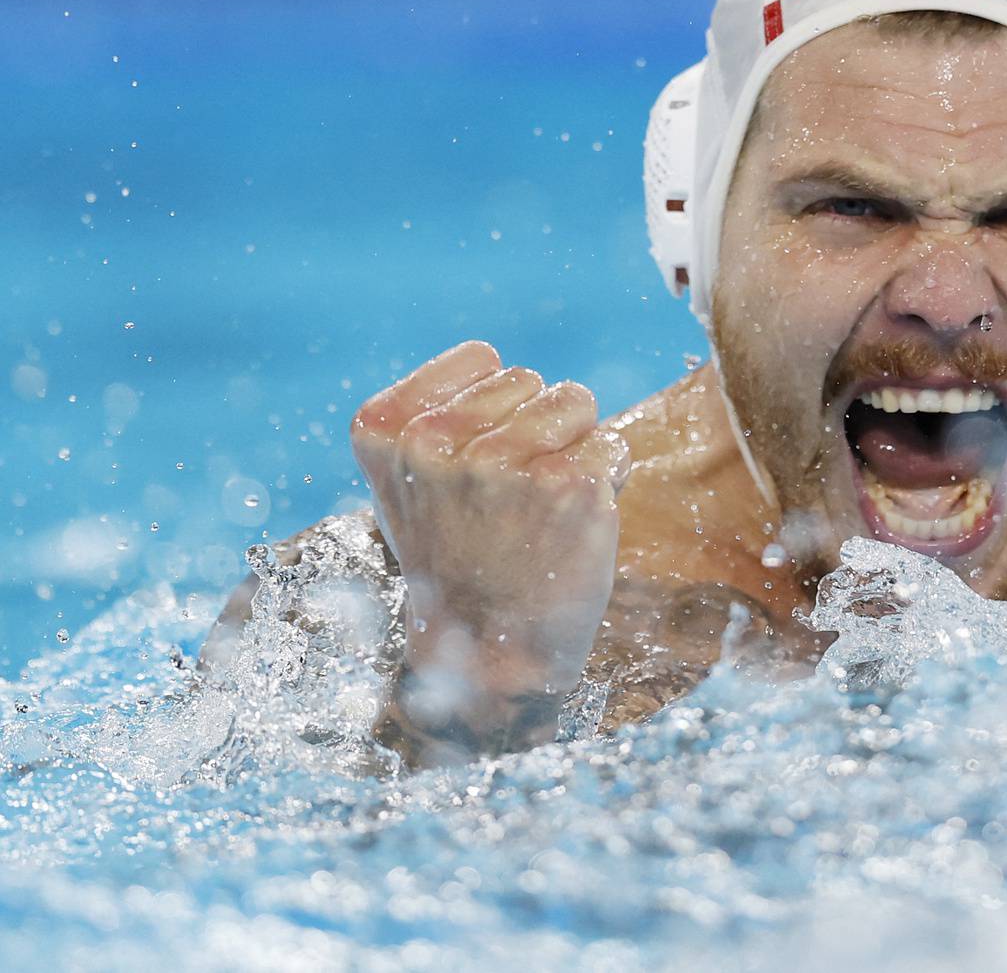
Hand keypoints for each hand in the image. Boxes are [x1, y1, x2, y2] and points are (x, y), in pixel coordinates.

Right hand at [350, 340, 631, 758]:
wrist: (489, 656)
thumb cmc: (460, 561)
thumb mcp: (411, 483)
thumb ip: (434, 416)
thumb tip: (493, 361)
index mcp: (386, 428)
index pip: (481, 358)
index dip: (495, 409)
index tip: (474, 469)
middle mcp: (434, 440)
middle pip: (532, 380)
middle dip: (537, 429)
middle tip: (513, 500)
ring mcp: (501, 461)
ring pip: (577, 401)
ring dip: (575, 448)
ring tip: (543, 507)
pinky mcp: (566, 483)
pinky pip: (611, 445)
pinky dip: (608, 478)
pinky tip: (575, 522)